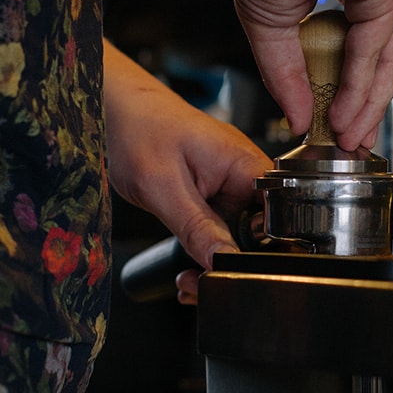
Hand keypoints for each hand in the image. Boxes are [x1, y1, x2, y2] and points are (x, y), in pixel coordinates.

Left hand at [103, 42, 270, 304]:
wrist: (114, 109)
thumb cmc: (138, 128)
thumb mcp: (163, 187)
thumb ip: (197, 226)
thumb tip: (223, 261)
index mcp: (245, 164)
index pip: (278, 215)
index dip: (261, 250)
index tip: (229, 272)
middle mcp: (244, 173)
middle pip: (260, 231)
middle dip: (233, 262)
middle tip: (197, 282)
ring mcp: (230, 182)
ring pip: (239, 234)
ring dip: (215, 258)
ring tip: (186, 278)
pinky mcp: (214, 190)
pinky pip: (221, 225)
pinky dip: (206, 246)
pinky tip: (187, 263)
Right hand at [228, 0, 392, 150]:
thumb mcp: (272, 23)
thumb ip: (288, 72)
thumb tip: (297, 115)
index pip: (372, 46)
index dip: (358, 89)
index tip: (343, 122)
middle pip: (387, 56)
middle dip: (368, 103)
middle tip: (351, 138)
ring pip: (388, 54)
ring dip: (367, 99)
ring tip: (346, 132)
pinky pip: (376, 41)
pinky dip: (361, 78)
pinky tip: (344, 105)